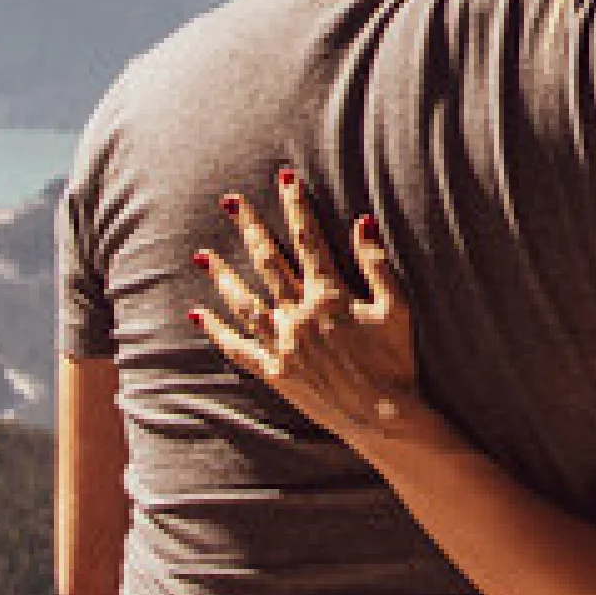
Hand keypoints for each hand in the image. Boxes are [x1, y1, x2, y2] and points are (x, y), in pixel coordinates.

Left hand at [190, 171, 432, 455]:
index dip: (296, 205)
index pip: (309, 239)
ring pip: (244, 302)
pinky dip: (217, 332)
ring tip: (202, 255)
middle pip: (268, 261)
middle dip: (249, 227)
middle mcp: (299, 315)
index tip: (285, 177)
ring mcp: (283, 344)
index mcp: (329, 295)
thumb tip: (363, 222)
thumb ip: (377, 263)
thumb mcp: (396, 307)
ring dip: (222, 276)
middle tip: (229, 201)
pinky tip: (198, 315)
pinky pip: (238, 349)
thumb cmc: (396, 361)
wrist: (384, 417)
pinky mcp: (275, 372)